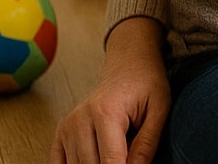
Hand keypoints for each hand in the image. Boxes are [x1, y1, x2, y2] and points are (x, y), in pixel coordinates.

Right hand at [49, 18, 170, 163]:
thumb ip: (148, 142)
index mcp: (106, 113)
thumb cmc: (147, 84)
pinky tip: (92, 160)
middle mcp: (81, 120)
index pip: (111, 162)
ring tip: (118, 154)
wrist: (128, 64)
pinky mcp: (62, 132)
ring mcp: (68, 126)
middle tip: (129, 159)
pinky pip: (57, 163)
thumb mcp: (160, 108)